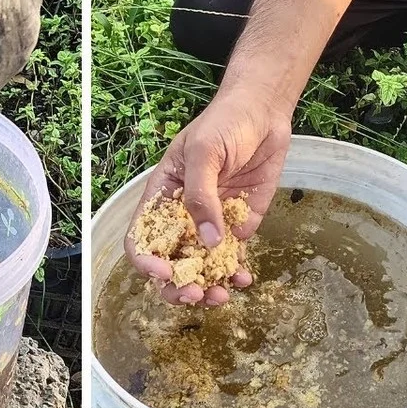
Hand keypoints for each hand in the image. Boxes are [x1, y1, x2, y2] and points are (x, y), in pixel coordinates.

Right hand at [125, 88, 291, 305]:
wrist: (264, 112)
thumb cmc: (224, 122)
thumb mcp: (204, 152)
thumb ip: (201, 196)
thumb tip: (207, 242)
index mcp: (162, 197)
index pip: (142, 238)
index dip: (147, 261)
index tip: (164, 273)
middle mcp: (183, 216)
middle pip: (170, 262)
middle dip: (178, 285)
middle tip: (195, 294)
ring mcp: (212, 223)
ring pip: (201, 267)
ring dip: (207, 286)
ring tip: (221, 295)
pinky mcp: (239, 225)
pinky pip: (233, 258)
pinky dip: (236, 273)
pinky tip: (243, 278)